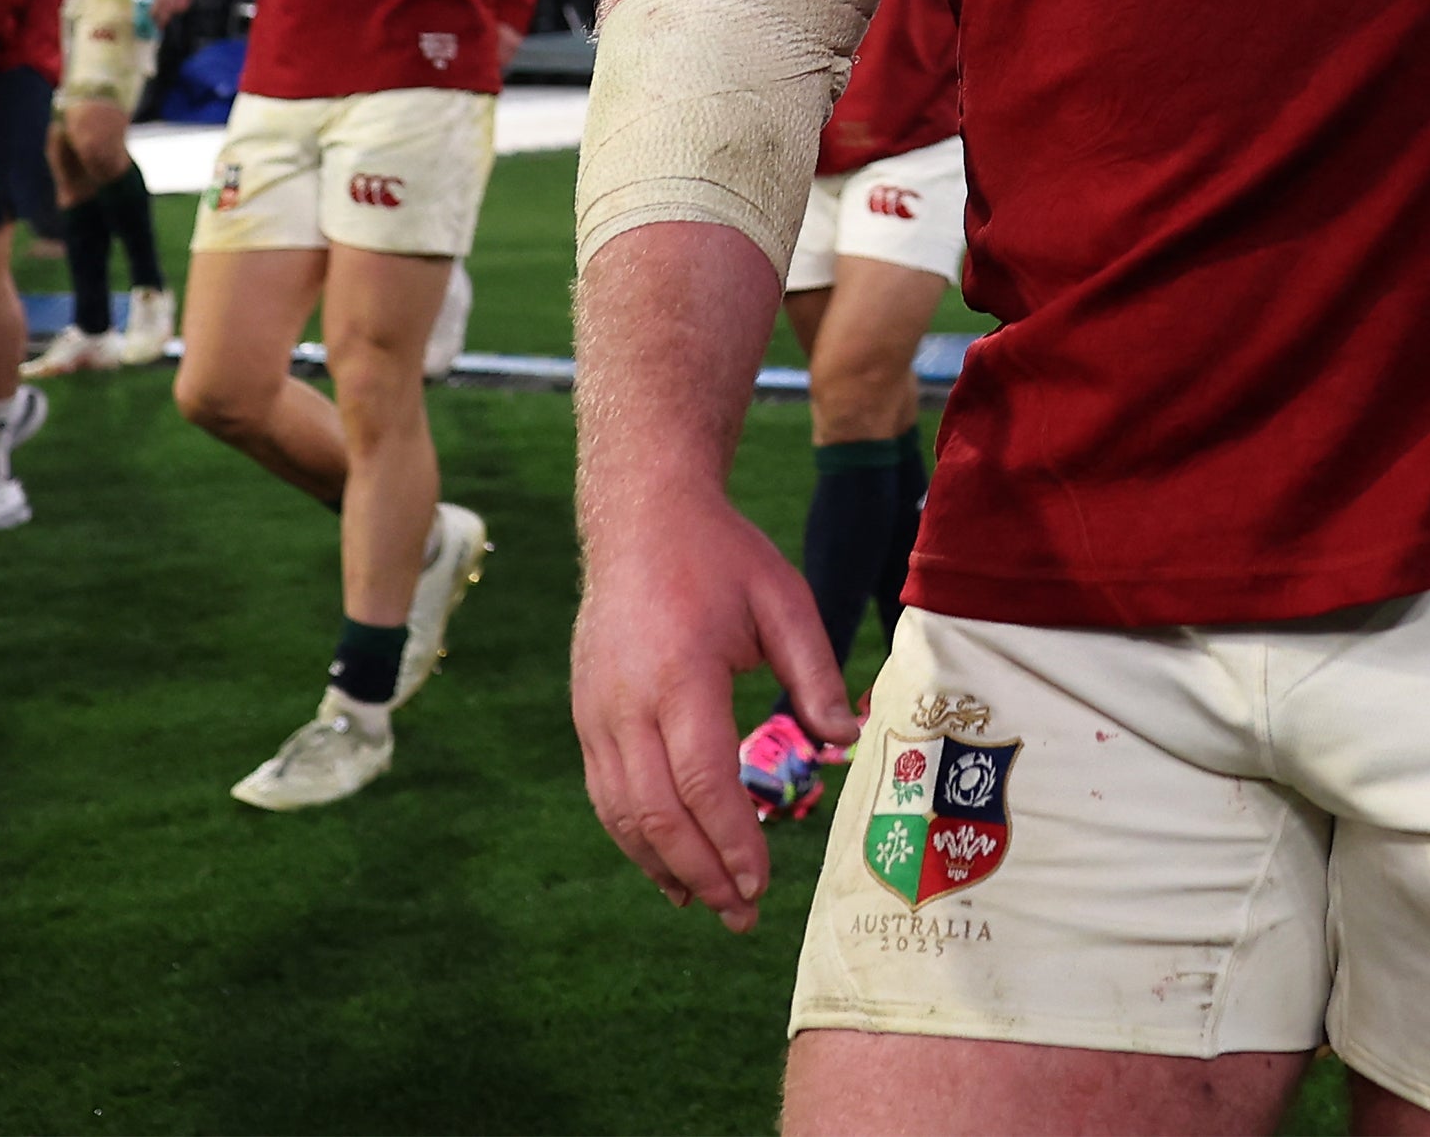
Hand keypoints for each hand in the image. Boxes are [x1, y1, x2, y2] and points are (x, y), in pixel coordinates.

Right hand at [572, 478, 858, 927]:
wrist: (640, 516)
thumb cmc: (721, 556)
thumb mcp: (784, 599)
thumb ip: (815, 673)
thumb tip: (844, 744)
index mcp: (680, 674)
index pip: (704, 781)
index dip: (733, 842)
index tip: (763, 885)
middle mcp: (627, 702)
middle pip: (659, 813)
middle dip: (703, 873)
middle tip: (743, 915)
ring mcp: (597, 711)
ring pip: (622, 814)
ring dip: (664, 867)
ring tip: (708, 904)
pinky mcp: (585, 714)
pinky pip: (605, 793)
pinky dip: (633, 839)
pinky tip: (665, 866)